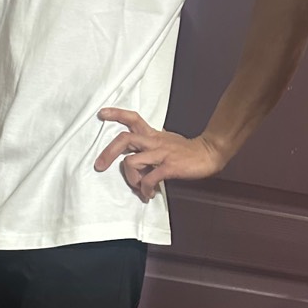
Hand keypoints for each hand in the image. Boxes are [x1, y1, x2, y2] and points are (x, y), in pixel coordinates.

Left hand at [94, 109, 227, 201]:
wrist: (208, 153)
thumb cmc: (186, 150)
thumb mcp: (166, 140)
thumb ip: (150, 143)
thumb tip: (135, 154)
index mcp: (153, 134)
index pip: (133, 118)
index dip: (116, 114)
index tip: (102, 114)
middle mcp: (154, 141)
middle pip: (124, 139)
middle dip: (108, 153)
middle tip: (99, 165)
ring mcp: (161, 154)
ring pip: (131, 161)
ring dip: (129, 177)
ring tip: (137, 186)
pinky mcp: (169, 167)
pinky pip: (149, 178)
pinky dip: (145, 188)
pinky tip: (149, 193)